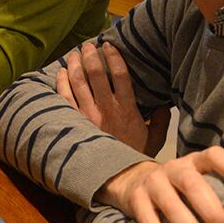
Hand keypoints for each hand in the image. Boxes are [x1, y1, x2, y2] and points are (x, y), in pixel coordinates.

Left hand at [57, 41, 169, 155]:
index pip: (120, 75)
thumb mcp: (154, 140)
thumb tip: (162, 104)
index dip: (114, 57)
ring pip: (78, 82)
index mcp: (127, 109)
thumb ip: (160, 120)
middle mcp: (107, 109)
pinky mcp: (76, 122)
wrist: (117, 177)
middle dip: (90, 55)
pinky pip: (66, 98)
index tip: (109, 45)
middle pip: (96, 73)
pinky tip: (61, 73)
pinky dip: (62, 83)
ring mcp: (89, 115)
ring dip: (74, 65)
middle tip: (87, 46)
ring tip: (73, 54)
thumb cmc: (135, 156)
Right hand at [97, 148, 223, 222]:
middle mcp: (173, 168)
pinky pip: (149, 222)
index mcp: (196, 162)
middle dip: (210, 209)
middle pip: (190, 182)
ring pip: (170, 204)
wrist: (135, 183)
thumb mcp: (202, 181)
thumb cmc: (185, 190)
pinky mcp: (135, 201)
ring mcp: (152, 183)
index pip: (214, 156)